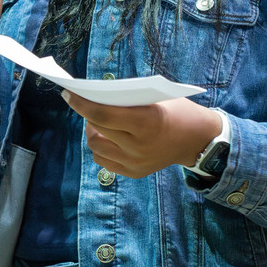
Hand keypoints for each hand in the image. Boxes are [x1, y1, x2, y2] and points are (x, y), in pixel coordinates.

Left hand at [62, 91, 222, 178]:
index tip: (68, 94)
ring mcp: (136, 163)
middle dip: (87, 114)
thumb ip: (127, 99)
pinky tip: (106, 135)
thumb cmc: (177, 110)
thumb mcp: (156, 97)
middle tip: (85, 102)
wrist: (198, 140)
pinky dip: (101, 146)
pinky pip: (104, 160)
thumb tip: (94, 96)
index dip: (82, 104)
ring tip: (97, 120)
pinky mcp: (135, 173)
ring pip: (96, 148)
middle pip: (97, 130)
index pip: (102, 114)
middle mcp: (139, 146)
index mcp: (146, 122)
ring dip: (93, 132)